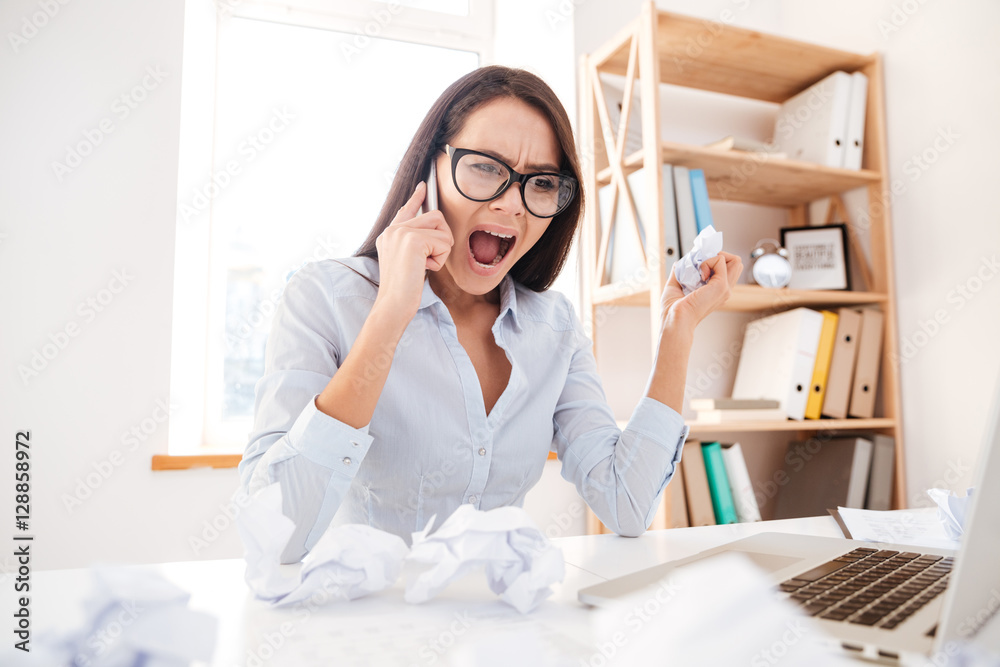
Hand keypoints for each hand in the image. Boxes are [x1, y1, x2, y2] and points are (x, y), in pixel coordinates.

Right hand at [373, 181, 453, 321]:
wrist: (393, 304)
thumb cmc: (402, 289)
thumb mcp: (406, 260)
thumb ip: (414, 242)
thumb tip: (433, 230)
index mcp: (389, 234)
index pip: (407, 209)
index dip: (417, 197)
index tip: (423, 186)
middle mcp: (393, 229)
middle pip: (435, 216)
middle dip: (441, 239)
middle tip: (428, 260)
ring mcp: (401, 232)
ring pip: (442, 228)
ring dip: (441, 250)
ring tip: (424, 265)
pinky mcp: (413, 240)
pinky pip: (444, 242)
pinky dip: (440, 259)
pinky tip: (424, 269)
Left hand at [659, 251, 742, 333]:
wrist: (674, 319)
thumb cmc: (672, 310)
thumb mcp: (677, 284)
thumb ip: (681, 271)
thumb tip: (683, 260)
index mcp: (716, 292)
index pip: (728, 268)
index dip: (715, 261)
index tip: (698, 265)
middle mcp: (724, 291)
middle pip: (735, 263)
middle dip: (718, 256)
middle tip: (702, 264)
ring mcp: (725, 289)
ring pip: (735, 260)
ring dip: (714, 257)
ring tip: (701, 269)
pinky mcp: (721, 286)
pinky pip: (720, 260)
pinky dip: (707, 261)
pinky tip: (699, 273)